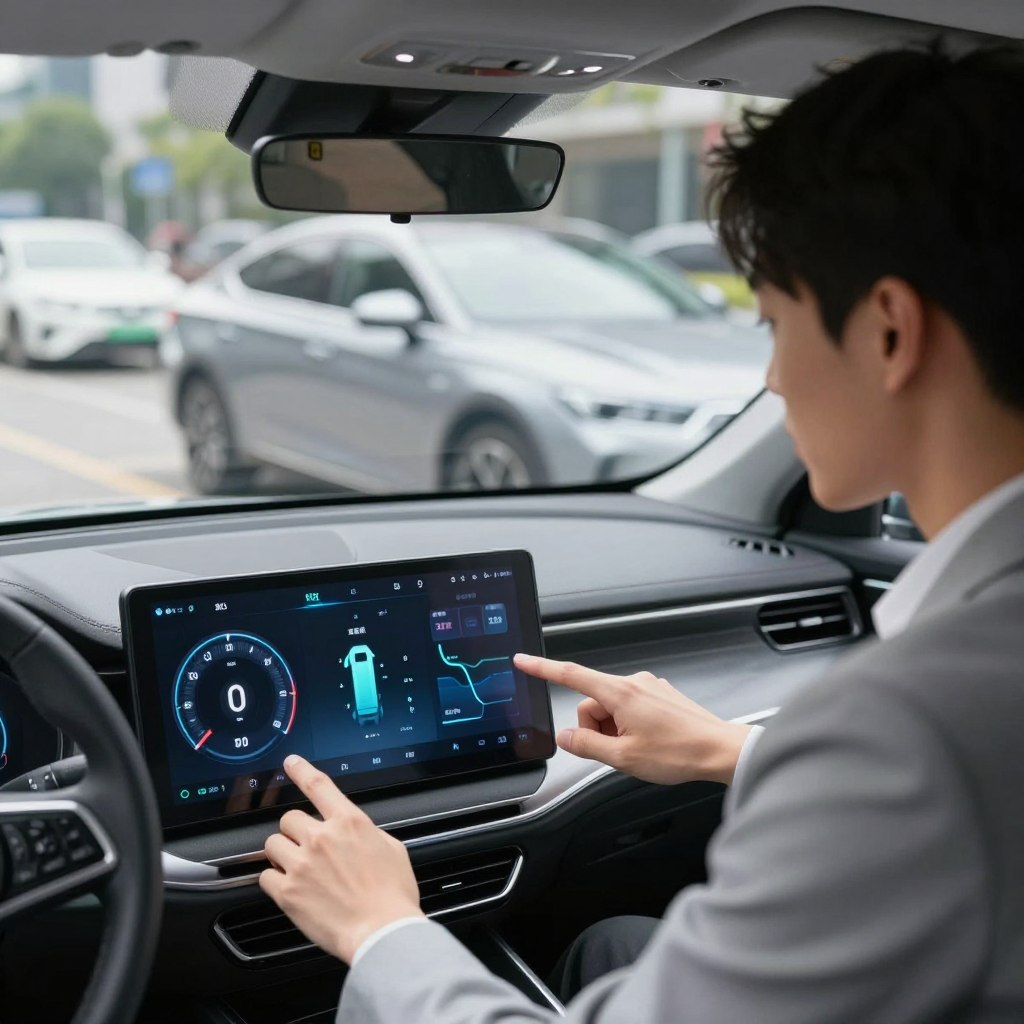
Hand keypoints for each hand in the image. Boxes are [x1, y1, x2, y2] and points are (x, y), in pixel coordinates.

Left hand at [259, 755, 423, 963]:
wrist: (382, 932)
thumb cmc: (393, 896)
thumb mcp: (392, 849)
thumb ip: (367, 833)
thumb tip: (355, 831)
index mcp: (350, 823)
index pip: (319, 785)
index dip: (301, 769)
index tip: (291, 763)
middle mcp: (322, 838)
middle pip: (289, 818)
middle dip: (296, 831)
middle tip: (306, 847)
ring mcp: (302, 864)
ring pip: (273, 844)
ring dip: (282, 853)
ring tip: (297, 868)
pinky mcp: (288, 892)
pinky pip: (265, 876)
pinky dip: (274, 880)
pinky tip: (290, 888)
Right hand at [514, 653, 751, 784]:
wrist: (720, 751)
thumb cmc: (680, 752)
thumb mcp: (624, 758)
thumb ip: (587, 746)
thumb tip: (565, 738)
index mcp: (620, 692)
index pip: (570, 675)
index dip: (542, 668)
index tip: (523, 661)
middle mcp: (634, 682)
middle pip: (592, 702)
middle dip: (596, 728)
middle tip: (617, 752)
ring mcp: (650, 687)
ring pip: (612, 708)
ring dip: (615, 730)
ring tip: (638, 750)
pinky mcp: (661, 695)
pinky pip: (631, 708)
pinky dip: (630, 726)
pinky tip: (650, 743)